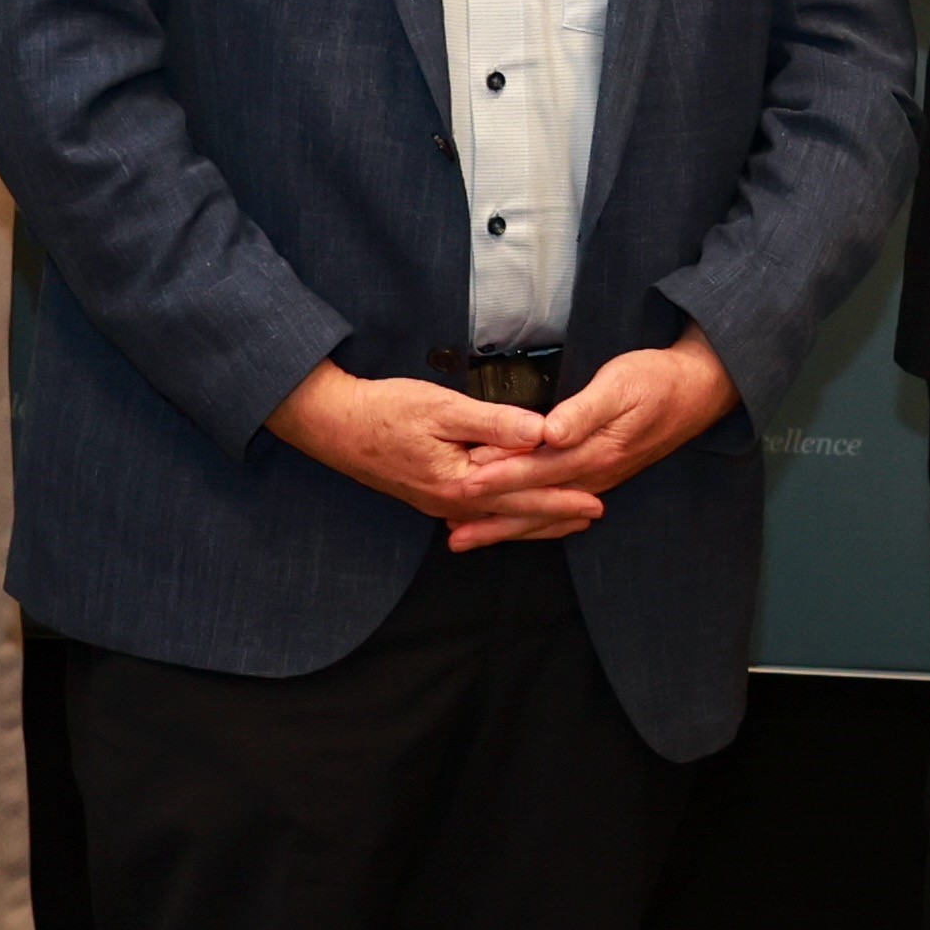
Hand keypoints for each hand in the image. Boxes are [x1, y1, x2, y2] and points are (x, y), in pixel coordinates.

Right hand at [263, 362, 591, 543]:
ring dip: (532, 519)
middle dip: (556, 514)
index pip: (524, 492)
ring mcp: (438, 503)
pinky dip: (503, 514)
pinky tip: (510, 514)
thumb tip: (542, 432)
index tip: (595, 495)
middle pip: (515, 512)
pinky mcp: (429, 495)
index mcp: (462, 483)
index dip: (562, 493)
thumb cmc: (386, 411)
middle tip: (594, 514)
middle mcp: (452, 502)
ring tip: (564, 521)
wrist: (334, 425)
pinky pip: (478, 512)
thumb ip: (495, 423)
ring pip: (497, 516)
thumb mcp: (443, 408)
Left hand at [470, 329, 740, 535]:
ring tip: (468, 538)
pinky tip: (513, 524)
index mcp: (593, 452)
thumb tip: (551, 432)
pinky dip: (530, 520)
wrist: (696, 392)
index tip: (462, 486)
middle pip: (534, 503)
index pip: (535, 470)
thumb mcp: (620, 384)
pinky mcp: (598, 476)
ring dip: (505, 527)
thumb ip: (583, 411)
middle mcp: (594, 474)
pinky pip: (556, 507)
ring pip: (543, 512)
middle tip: (453, 533)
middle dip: (492, 519)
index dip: (498, 478)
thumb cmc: (656, 381)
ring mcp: (597, 479)